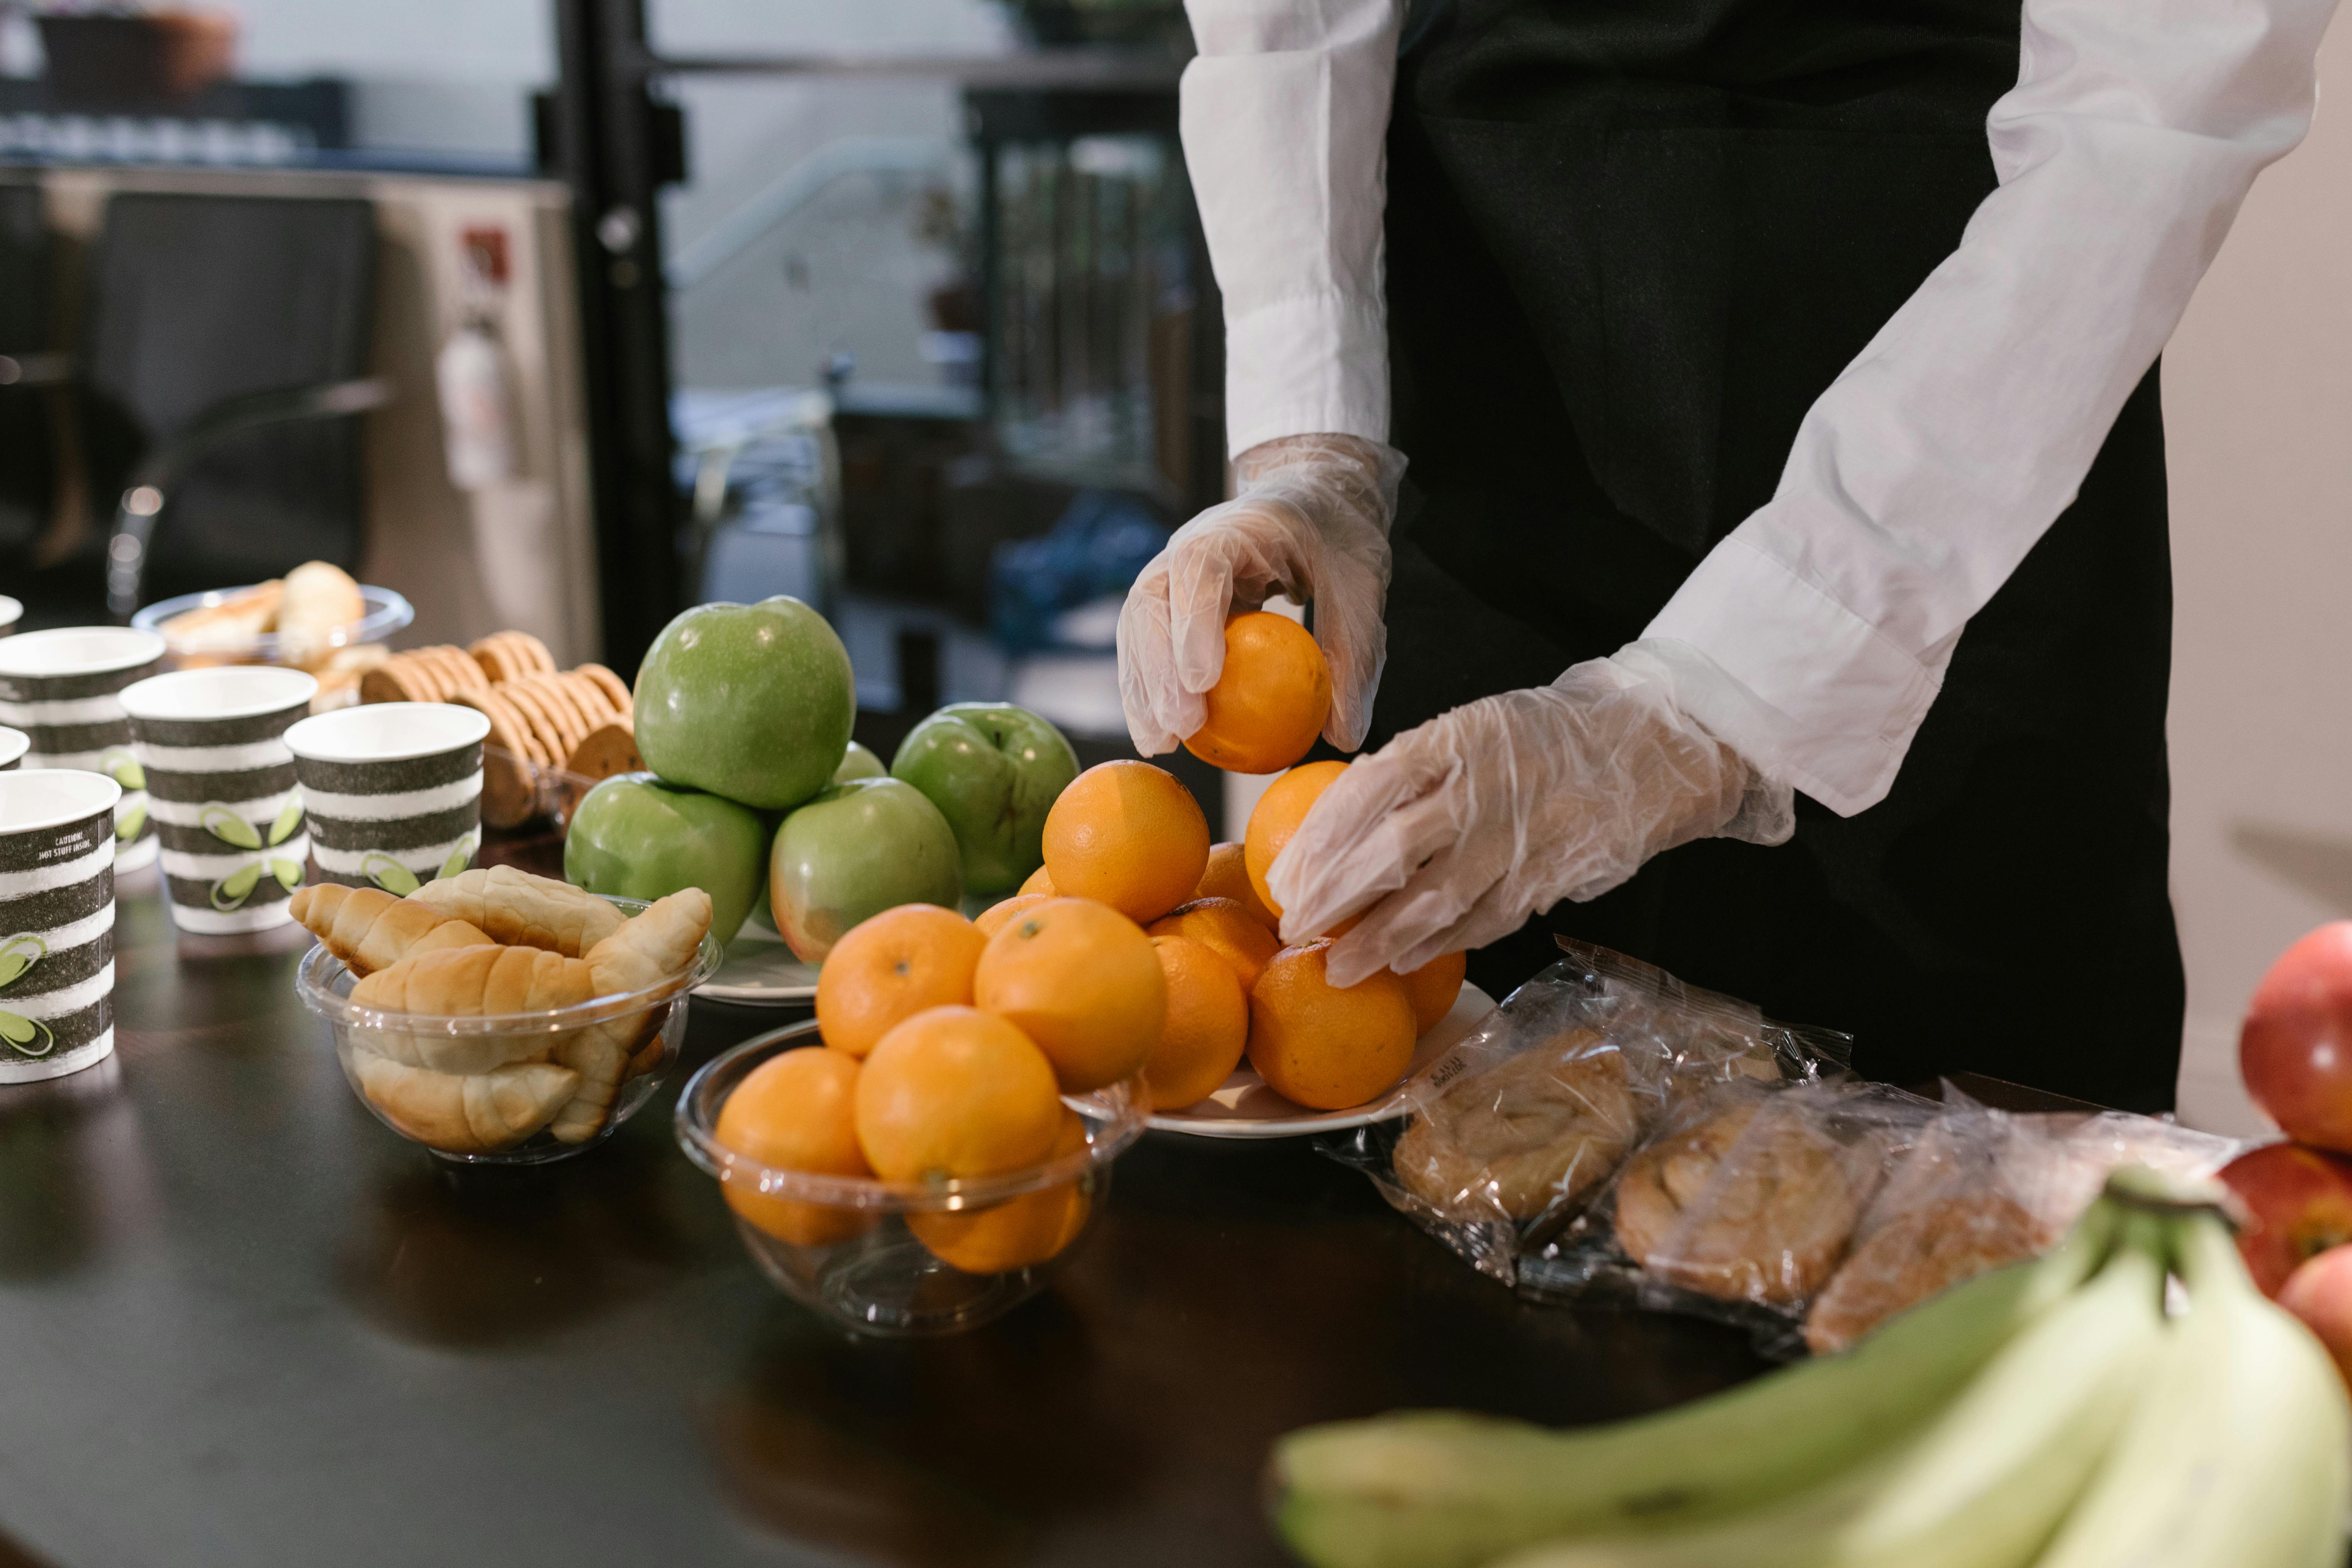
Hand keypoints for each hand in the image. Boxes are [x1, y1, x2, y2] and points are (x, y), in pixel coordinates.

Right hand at [1118, 433, 1403, 755]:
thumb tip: (1344, 736)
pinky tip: (1164, 734)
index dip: (1194, 624)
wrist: (1316, 500)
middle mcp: (1190, 544)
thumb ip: (1353, 655)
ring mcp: (1174, 572)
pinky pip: (1150, 643)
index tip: (1203, 682)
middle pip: (1154, 602)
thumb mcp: (1362, 590)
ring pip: (1140, 626)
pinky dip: (1152, 687)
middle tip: (1182, 728)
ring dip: (1144, 686)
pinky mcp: (1174, 601)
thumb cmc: (1339, 540)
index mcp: (1238, 528)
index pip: (1199, 568)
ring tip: (1161, 743)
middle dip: (1159, 669)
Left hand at [1265, 647, 1794, 986]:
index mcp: (1452, 739)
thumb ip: (1410, 773)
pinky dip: (1441, 944)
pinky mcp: (1550, 875)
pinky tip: (1404, 961)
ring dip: (1380, 937)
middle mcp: (1480, 786)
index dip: (1317, 840)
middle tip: (1293, 928)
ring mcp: (1518, 836)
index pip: (1365, 790)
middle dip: (1334, 897)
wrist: (1647, 742)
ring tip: (1338, 965)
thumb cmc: (1540, 739)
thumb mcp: (1471, 728)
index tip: (1281, 877)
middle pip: (1388, 849)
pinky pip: (1484, 918)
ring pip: (1434, 897)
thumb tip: (1334, 828)